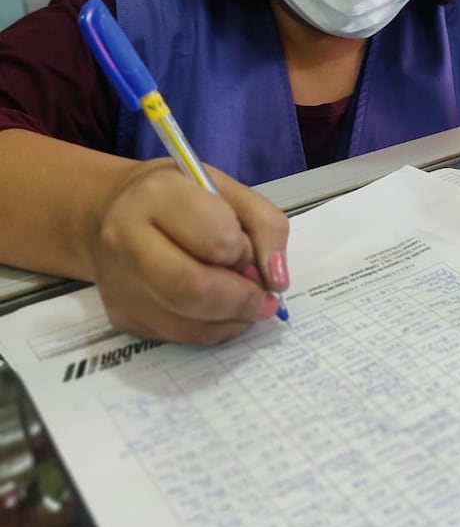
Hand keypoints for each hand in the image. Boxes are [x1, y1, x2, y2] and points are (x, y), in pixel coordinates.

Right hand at [88, 159, 289, 344]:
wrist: (114, 210)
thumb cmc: (181, 196)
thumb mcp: (230, 190)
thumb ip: (267, 226)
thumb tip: (277, 279)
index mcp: (157, 194)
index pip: (216, 240)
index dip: (244, 252)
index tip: (248, 250)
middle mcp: (126, 239)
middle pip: (195, 290)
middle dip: (242, 299)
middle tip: (262, 296)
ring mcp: (118, 283)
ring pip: (190, 324)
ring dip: (232, 318)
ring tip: (242, 299)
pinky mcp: (121, 316)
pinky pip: (180, 336)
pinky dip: (212, 328)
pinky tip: (217, 308)